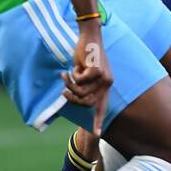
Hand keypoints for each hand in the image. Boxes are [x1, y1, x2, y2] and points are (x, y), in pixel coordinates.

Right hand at [62, 20, 111, 135]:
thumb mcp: (85, 72)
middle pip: (87, 102)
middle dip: (72, 98)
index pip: (102, 106)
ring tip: (66, 76)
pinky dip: (73, 75)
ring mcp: (104, 78)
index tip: (97, 134)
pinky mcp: (97, 71)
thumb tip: (77, 98)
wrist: (90, 36)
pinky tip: (75, 66)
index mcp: (106, 85)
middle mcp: (107, 83)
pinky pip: (79, 81)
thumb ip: (84, 85)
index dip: (98, 120)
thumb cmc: (86, 54)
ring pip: (82, 93)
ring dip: (70, 86)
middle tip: (63, 89)